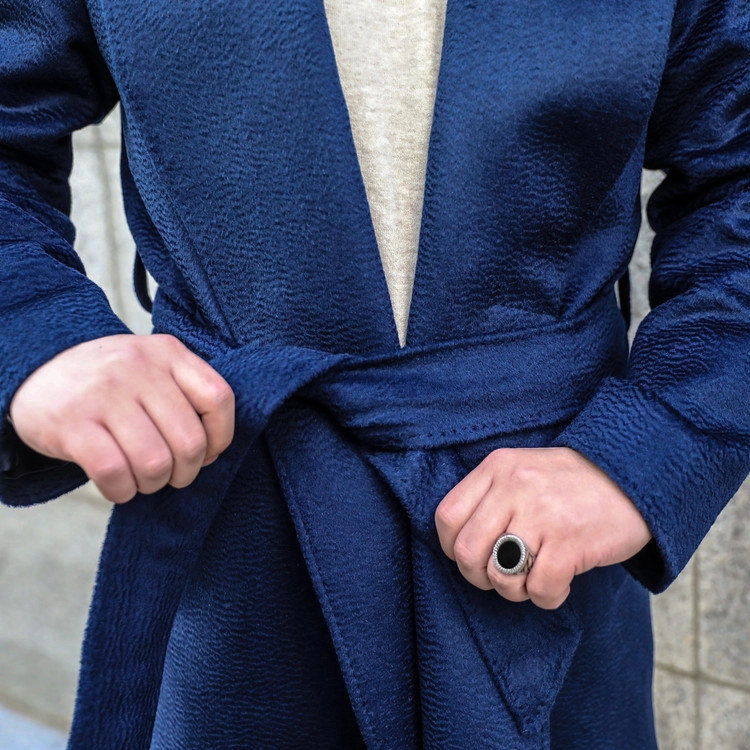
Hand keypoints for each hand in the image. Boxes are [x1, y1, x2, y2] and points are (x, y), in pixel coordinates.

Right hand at [9, 334, 234, 503]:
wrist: (35, 372)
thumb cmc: (108, 382)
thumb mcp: (150, 366)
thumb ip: (185, 394)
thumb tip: (213, 450)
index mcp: (167, 352)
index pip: (218, 398)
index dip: (220, 437)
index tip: (208, 454)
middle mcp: (138, 368)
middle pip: (189, 440)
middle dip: (186, 472)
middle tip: (171, 475)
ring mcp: (103, 394)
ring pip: (154, 462)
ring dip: (153, 484)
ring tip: (144, 480)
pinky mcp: (72, 424)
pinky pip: (114, 473)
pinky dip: (122, 491)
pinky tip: (119, 487)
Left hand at [434, 447, 651, 608]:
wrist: (635, 474)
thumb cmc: (572, 482)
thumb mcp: (523, 470)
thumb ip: (490, 497)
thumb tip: (460, 547)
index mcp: (497, 467)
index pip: (446, 516)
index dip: (453, 547)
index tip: (475, 555)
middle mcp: (514, 486)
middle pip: (466, 552)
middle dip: (479, 577)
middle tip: (504, 575)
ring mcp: (542, 513)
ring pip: (499, 576)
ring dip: (515, 590)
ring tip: (535, 578)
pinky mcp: (571, 541)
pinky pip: (540, 589)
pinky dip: (548, 597)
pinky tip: (561, 584)